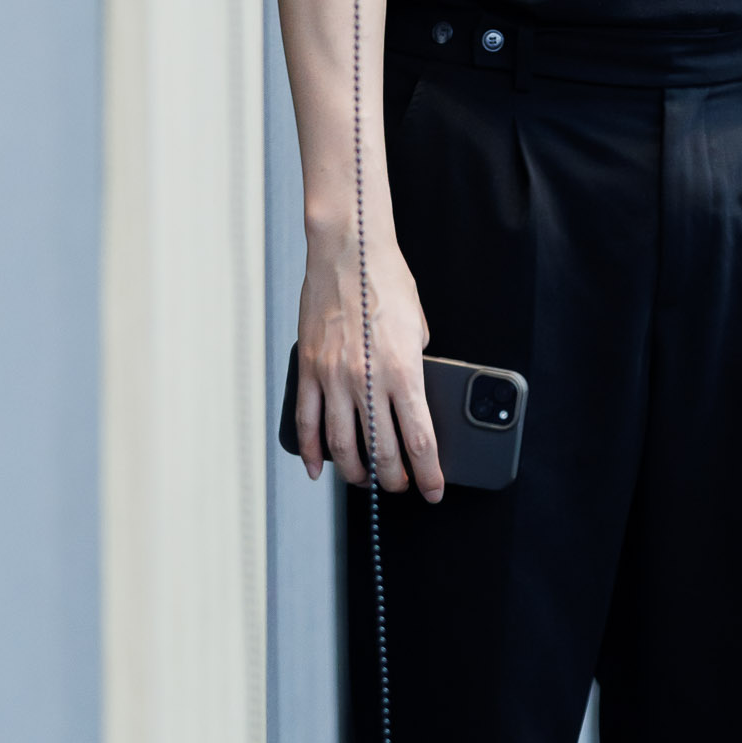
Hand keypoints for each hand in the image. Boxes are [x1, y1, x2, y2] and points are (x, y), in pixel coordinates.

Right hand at [294, 232, 443, 499]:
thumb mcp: (419, 327)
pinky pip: (307, 420)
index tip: (434, 490)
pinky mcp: (310, 369)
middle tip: (402, 487)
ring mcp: (333, 377)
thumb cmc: (388, 282)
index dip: (429, 474)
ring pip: (342, 444)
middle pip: (382, 451)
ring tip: (366, 480)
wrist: (349, 251)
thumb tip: (412, 391)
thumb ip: (416, 364)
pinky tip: (317, 467)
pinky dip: (311, 450)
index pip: (419, 440)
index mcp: (404, 371)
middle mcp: (367, 380)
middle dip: (395, 479)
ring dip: (356, 472)